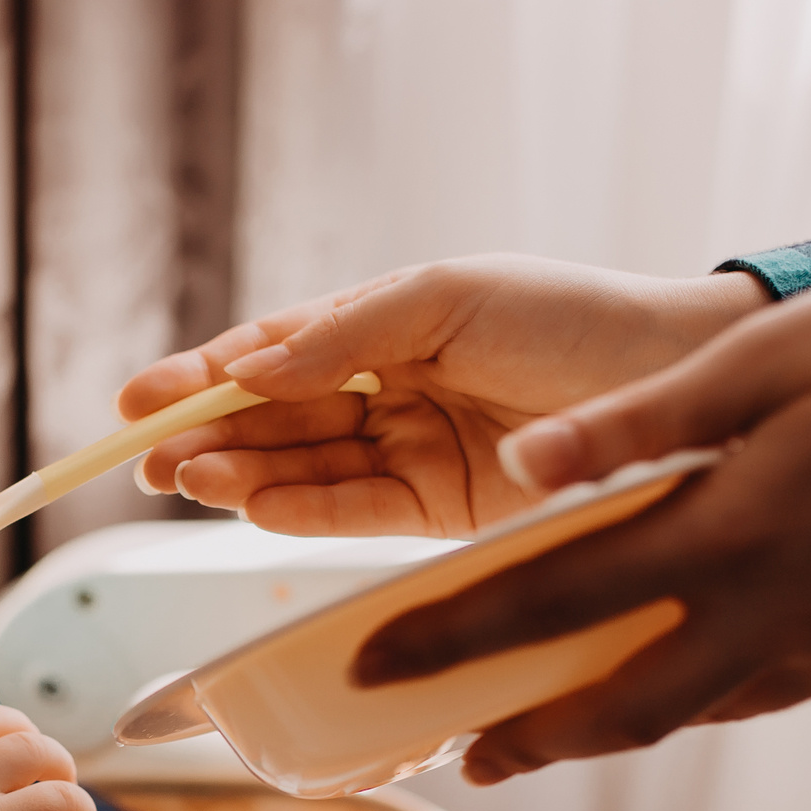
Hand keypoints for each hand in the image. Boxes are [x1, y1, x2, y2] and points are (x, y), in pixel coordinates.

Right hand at [117, 256, 767, 536]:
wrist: (675, 383)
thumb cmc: (571, 317)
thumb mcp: (447, 297)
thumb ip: (347, 334)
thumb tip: (250, 369)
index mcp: (383, 325)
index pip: (271, 354)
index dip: (201, 377)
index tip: (135, 401)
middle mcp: (387, 391)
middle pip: (273, 420)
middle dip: (204, 437)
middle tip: (144, 459)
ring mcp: (410, 453)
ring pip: (302, 469)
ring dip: (239, 477)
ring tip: (187, 482)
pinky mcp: (440, 514)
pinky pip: (353, 513)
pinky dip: (301, 512)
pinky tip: (253, 508)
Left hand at [347, 247, 810, 783]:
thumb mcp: (777, 358)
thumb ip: (640, 425)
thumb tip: (521, 470)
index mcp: (735, 534)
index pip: (553, 604)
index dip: (452, 641)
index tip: (374, 672)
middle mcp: (785, 615)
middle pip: (623, 708)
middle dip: (534, 736)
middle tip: (469, 754)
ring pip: (714, 699)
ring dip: (636, 707)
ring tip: (574, 706)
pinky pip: (794, 674)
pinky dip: (738, 665)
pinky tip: (721, 639)